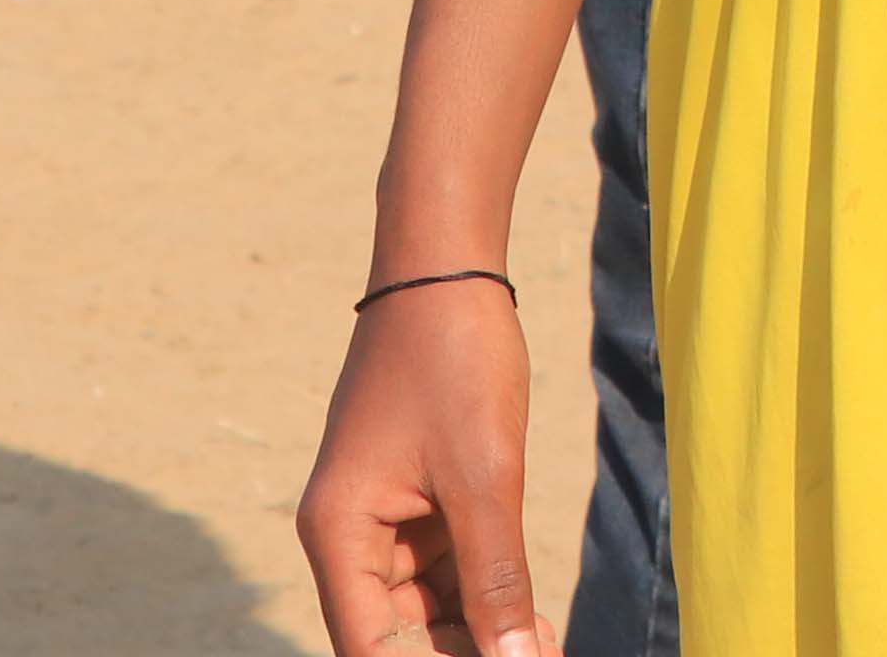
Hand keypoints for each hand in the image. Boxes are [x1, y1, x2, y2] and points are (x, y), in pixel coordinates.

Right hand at [295, 278, 544, 656]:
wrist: (449, 268)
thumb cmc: (454, 360)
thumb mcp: (485, 477)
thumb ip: (498, 579)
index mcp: (339, 534)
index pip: (374, 649)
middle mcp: (350, 537)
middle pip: (399, 637)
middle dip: (467, 653)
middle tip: (540, 655)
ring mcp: (384, 520)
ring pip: (428, 612)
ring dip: (483, 633)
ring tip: (546, 644)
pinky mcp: (418, 502)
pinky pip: (447, 573)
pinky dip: (487, 597)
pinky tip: (535, 621)